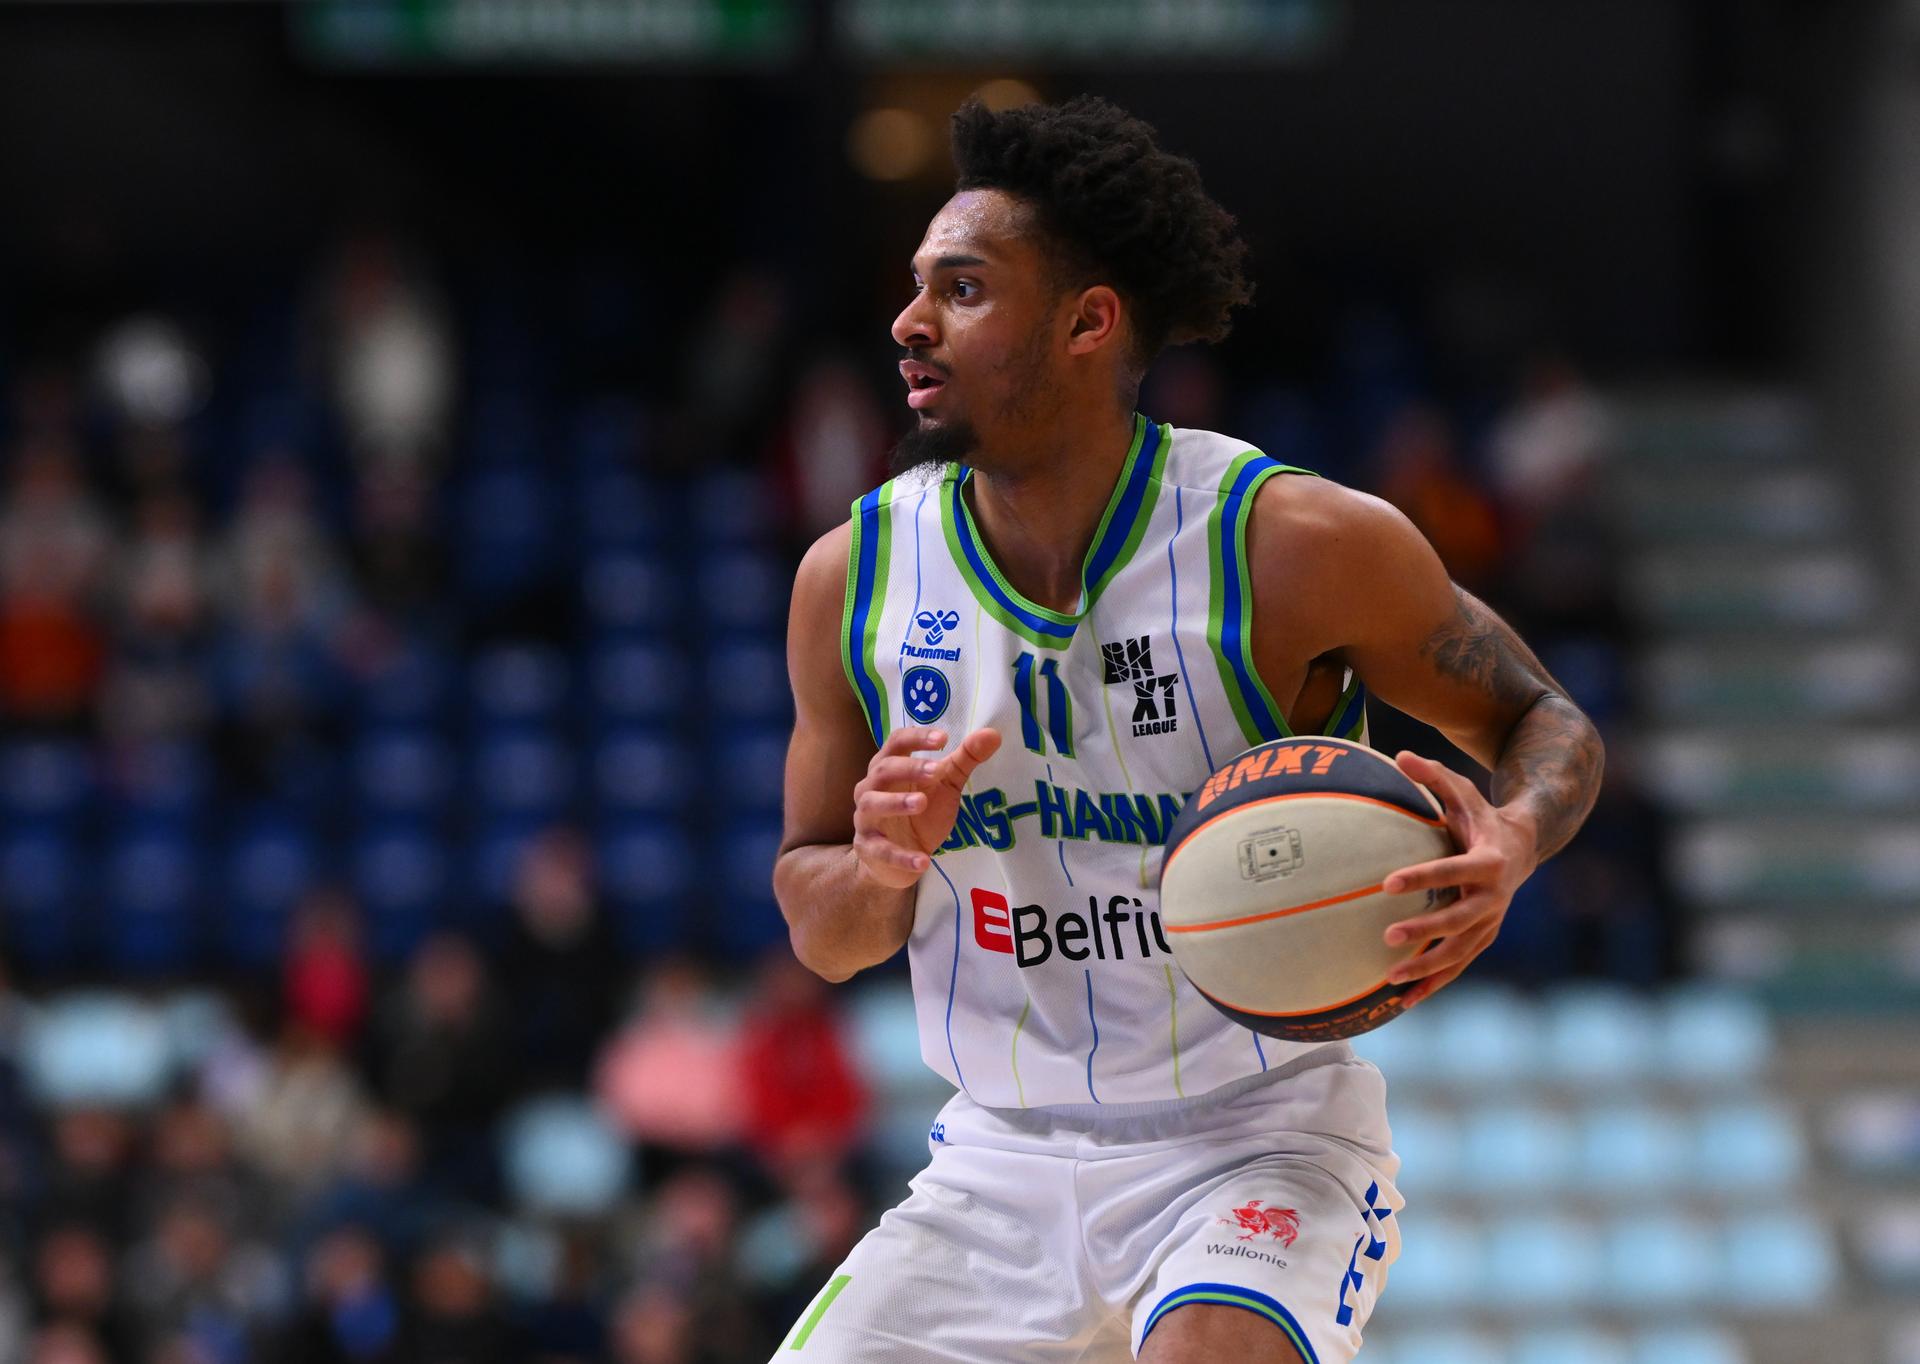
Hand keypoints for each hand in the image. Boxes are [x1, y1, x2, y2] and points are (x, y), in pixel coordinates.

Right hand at [851, 726, 1001, 888]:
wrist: (897, 860)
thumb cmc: (921, 813)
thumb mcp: (946, 784)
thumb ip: (965, 759)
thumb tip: (993, 734)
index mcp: (889, 766)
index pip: (896, 742)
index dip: (917, 737)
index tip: (943, 738)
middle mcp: (871, 788)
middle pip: (883, 770)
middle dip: (909, 768)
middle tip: (935, 771)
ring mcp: (866, 818)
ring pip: (872, 804)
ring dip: (896, 802)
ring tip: (921, 803)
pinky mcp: (869, 848)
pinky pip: (882, 851)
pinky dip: (902, 856)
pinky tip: (923, 860)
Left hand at [1379, 751, 1538, 1006]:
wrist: (1522, 847)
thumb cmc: (1482, 816)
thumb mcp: (1463, 791)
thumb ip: (1433, 775)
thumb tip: (1398, 755)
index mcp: (1488, 861)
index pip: (1453, 870)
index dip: (1423, 877)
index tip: (1388, 883)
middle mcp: (1494, 897)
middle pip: (1459, 919)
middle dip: (1426, 930)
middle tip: (1388, 936)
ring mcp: (1490, 922)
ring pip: (1460, 951)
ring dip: (1428, 967)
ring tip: (1390, 978)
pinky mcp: (1484, 938)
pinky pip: (1459, 965)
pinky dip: (1434, 983)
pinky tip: (1404, 1002)